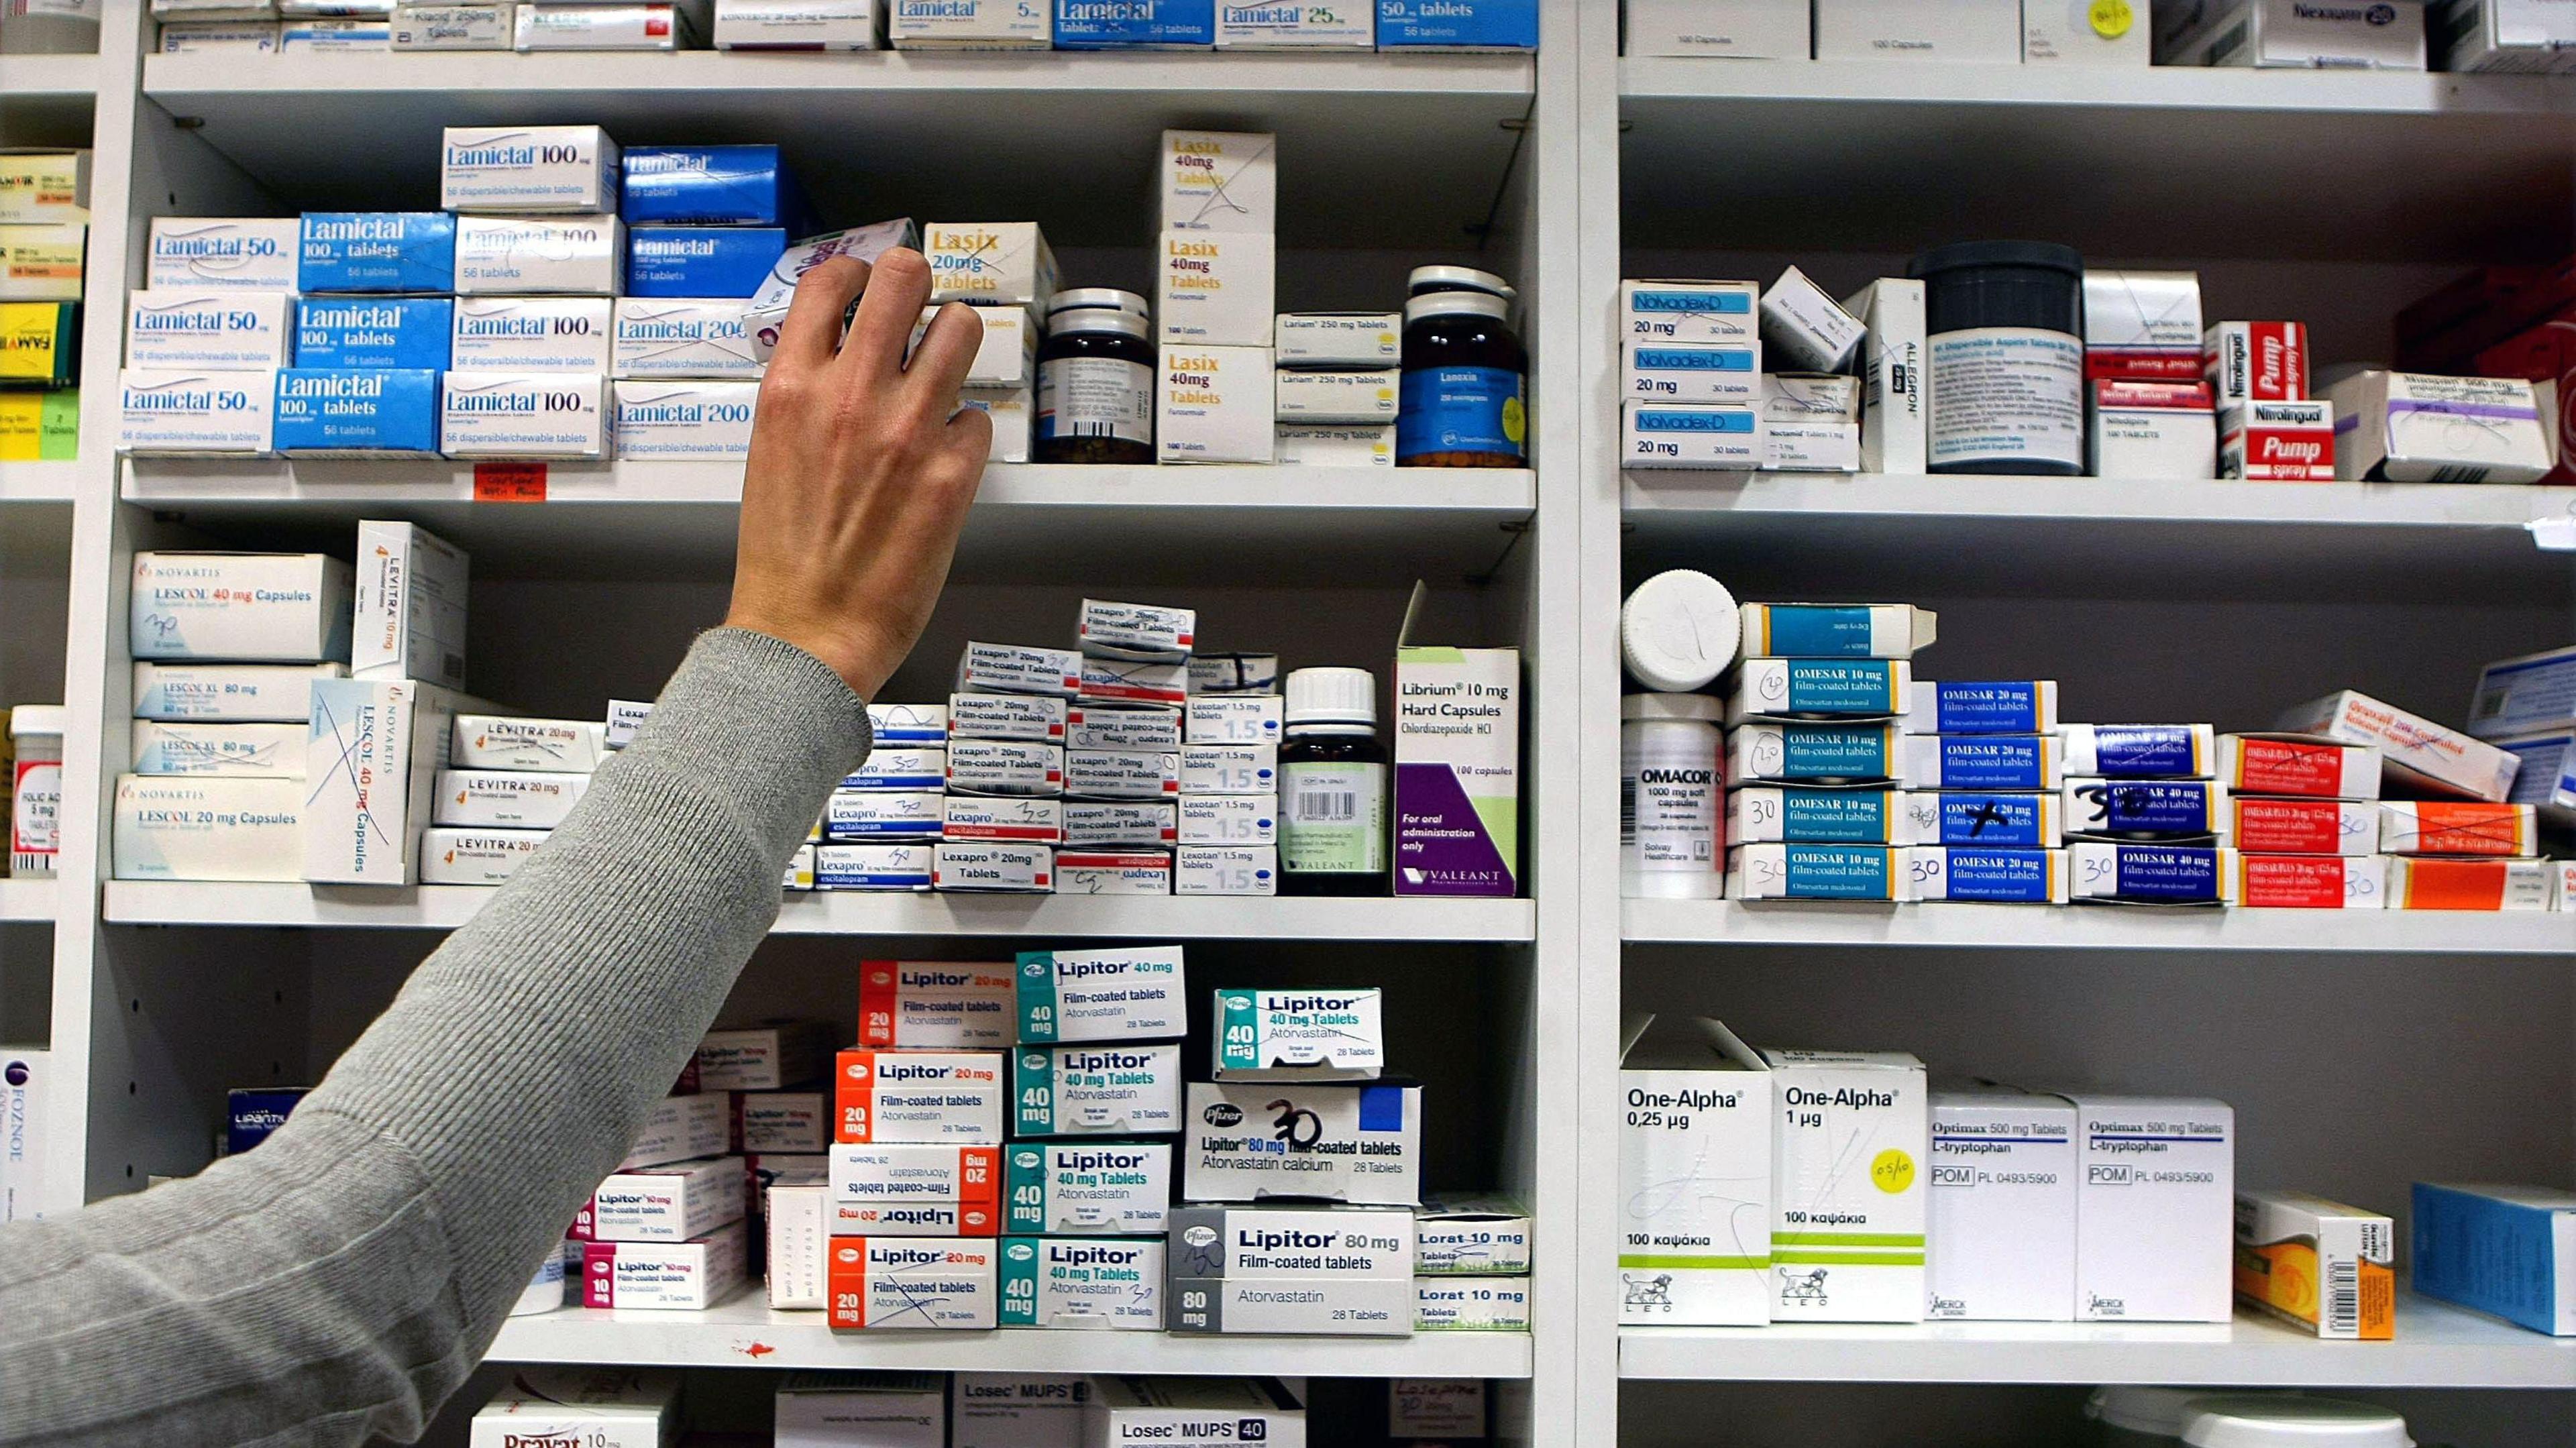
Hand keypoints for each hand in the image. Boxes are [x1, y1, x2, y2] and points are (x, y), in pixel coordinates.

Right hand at [725, 248, 990, 698]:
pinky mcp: (951, 473)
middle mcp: (850, 394)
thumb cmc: (785, 556)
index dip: (858, 273)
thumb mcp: (771, 450)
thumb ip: (808, 394)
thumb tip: (841, 354)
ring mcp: (906, 429)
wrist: (805, 630)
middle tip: (918, 310)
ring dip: (955, 342)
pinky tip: (945, 456)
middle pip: (903, 277)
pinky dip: (966, 432)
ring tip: (945, 369)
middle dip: (917, 284)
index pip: (831, 280)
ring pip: (960, 328)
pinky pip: (978, 417)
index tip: (868, 282)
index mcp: (792, 387)